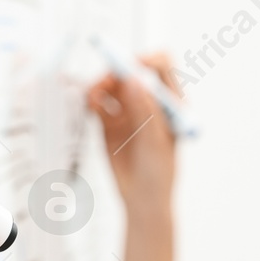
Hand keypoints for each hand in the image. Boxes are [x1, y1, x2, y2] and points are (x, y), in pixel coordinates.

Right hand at [87, 54, 177, 260]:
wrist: (142, 200)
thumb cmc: (159, 173)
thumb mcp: (155, 142)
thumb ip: (145, 111)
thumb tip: (134, 79)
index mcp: (169, 102)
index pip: (161, 67)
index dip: (146, 60)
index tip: (131, 67)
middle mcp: (148, 101)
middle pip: (130, 72)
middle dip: (116, 72)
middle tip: (104, 82)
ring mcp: (128, 110)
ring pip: (112, 85)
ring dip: (100, 84)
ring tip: (92, 98)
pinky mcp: (109, 121)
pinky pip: (99, 102)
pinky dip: (92, 99)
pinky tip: (90, 106)